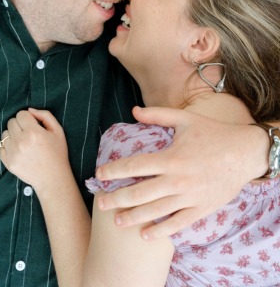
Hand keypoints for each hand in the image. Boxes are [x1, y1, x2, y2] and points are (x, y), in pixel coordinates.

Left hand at [0, 109, 68, 193]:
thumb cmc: (57, 153)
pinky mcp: (8, 163)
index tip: (33, 124)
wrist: (53, 178)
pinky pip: (0, 147)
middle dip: (20, 124)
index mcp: (34, 132)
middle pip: (11, 122)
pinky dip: (7, 146)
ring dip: (12, 134)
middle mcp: (21, 141)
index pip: (21, 114)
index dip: (28, 117)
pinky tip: (18, 149)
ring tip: (23, 141)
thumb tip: (30, 110)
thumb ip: (45, 115)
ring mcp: (13, 153)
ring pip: (4, 134)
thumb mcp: (58, 130)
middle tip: (28, 132)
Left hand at [95, 106, 268, 238]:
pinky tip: (145, 234)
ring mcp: (189, 197)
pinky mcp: (200, 209)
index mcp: (171, 157)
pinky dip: (160, 231)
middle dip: (116, 199)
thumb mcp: (184, 118)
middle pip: (139, 193)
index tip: (100, 175)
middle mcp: (177, 180)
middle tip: (99, 203)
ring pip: (155, 211)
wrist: (245, 153)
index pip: (134, 166)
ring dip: (133, 217)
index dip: (114, 171)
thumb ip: (158, 115)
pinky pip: (177, 224)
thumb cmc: (212, 133)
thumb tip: (133, 110)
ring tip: (117, 221)